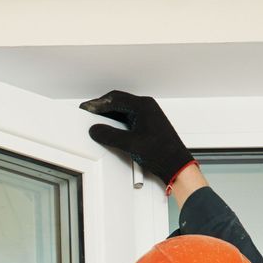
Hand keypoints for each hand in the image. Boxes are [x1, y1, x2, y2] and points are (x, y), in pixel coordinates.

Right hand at [79, 90, 195, 188]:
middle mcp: (146, 107)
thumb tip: (96, 130)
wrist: (176, 164)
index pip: (114, 99)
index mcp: (143, 105)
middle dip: (101, 107)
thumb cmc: (162, 152)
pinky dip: (116, 122)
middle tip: (88, 113)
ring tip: (96, 121)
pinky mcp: (146, 124)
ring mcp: (147, 115)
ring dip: (108, 114)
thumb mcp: (130, 144)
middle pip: (118, 101)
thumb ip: (110, 135)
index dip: (97, 104)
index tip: (86, 109)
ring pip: (122, 110)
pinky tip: (109, 129)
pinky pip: (127, 118)